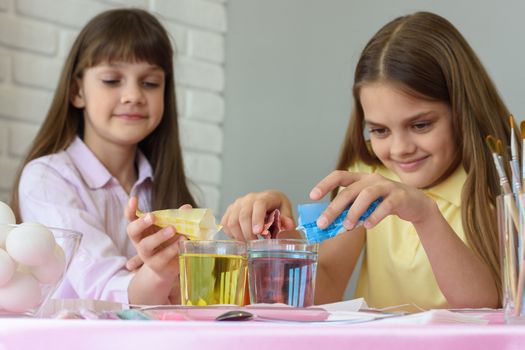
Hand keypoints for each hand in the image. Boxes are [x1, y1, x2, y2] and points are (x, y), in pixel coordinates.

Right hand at [125, 197, 191, 278]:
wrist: (171, 266)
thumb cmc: (169, 242)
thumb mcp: (173, 228)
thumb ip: (178, 218)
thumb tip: (187, 207)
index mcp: (142, 229)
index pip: (131, 218)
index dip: (130, 209)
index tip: (134, 199)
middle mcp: (140, 241)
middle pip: (132, 231)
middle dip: (141, 223)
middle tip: (152, 216)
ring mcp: (146, 255)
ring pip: (146, 245)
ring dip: (158, 236)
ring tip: (172, 229)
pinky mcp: (157, 265)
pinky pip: (162, 257)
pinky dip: (172, 248)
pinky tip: (181, 241)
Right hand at [221, 190, 294, 240]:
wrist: (267, 202)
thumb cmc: (276, 207)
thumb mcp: (286, 211)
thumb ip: (287, 219)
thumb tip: (288, 225)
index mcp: (265, 197)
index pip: (259, 205)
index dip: (257, 219)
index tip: (258, 232)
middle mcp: (249, 199)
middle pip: (243, 215)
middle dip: (248, 232)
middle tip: (254, 243)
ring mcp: (237, 204)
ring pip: (232, 221)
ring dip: (239, 235)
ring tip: (248, 242)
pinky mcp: (230, 210)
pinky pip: (225, 223)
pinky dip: (231, 234)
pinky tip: (240, 237)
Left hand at [310, 170, 434, 229]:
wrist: (416, 204)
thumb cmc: (385, 204)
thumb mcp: (366, 205)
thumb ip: (350, 210)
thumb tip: (329, 224)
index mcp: (360, 179)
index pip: (339, 176)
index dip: (325, 184)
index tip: (312, 196)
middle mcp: (372, 179)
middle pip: (349, 191)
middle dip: (334, 208)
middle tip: (323, 223)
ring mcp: (387, 186)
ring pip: (366, 196)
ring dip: (354, 212)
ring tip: (347, 226)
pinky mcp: (399, 196)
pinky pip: (385, 206)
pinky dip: (374, 216)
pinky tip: (367, 226)